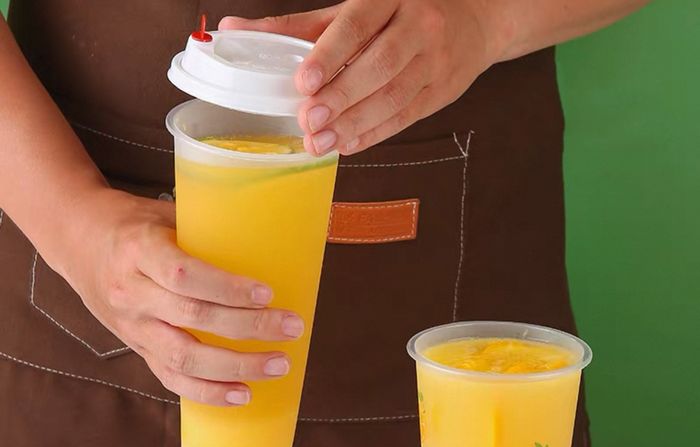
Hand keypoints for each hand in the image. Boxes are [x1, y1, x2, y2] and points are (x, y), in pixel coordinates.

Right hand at [59, 189, 303, 405]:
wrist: (77, 242)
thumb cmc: (133, 224)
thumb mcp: (163, 214)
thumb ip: (206, 231)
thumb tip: (269, 243)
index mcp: (138, 250)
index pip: (184, 274)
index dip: (228, 288)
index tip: (268, 293)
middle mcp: (132, 292)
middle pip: (193, 318)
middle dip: (249, 328)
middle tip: (292, 328)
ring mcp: (132, 326)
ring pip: (184, 356)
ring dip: (236, 366)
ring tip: (278, 366)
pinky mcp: (136, 348)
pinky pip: (171, 378)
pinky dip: (208, 391)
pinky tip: (242, 395)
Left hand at [220, 0, 496, 154]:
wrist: (473, 21)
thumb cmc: (401, 13)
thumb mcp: (355, 9)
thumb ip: (298, 26)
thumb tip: (235, 31)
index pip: (359, 23)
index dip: (331, 54)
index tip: (304, 81)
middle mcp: (418, 26)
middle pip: (378, 67)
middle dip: (341, 98)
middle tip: (309, 121)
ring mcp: (434, 62)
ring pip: (393, 97)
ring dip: (355, 124)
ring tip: (322, 142)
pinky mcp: (439, 92)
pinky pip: (405, 118)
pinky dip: (374, 134)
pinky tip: (348, 144)